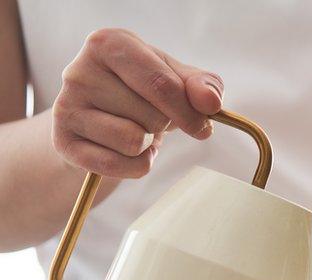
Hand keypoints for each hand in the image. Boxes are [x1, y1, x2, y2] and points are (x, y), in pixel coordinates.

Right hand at [52, 28, 223, 178]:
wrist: (100, 116)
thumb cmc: (144, 90)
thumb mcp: (177, 78)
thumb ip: (201, 85)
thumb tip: (210, 102)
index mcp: (110, 44)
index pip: (162, 85)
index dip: (190, 112)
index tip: (203, 125)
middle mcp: (79, 71)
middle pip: (152, 116)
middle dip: (164, 124)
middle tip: (151, 117)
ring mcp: (66, 107)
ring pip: (134, 141)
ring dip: (148, 144)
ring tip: (135, 129)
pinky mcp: (63, 142)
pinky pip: (119, 165)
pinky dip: (135, 165)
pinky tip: (124, 150)